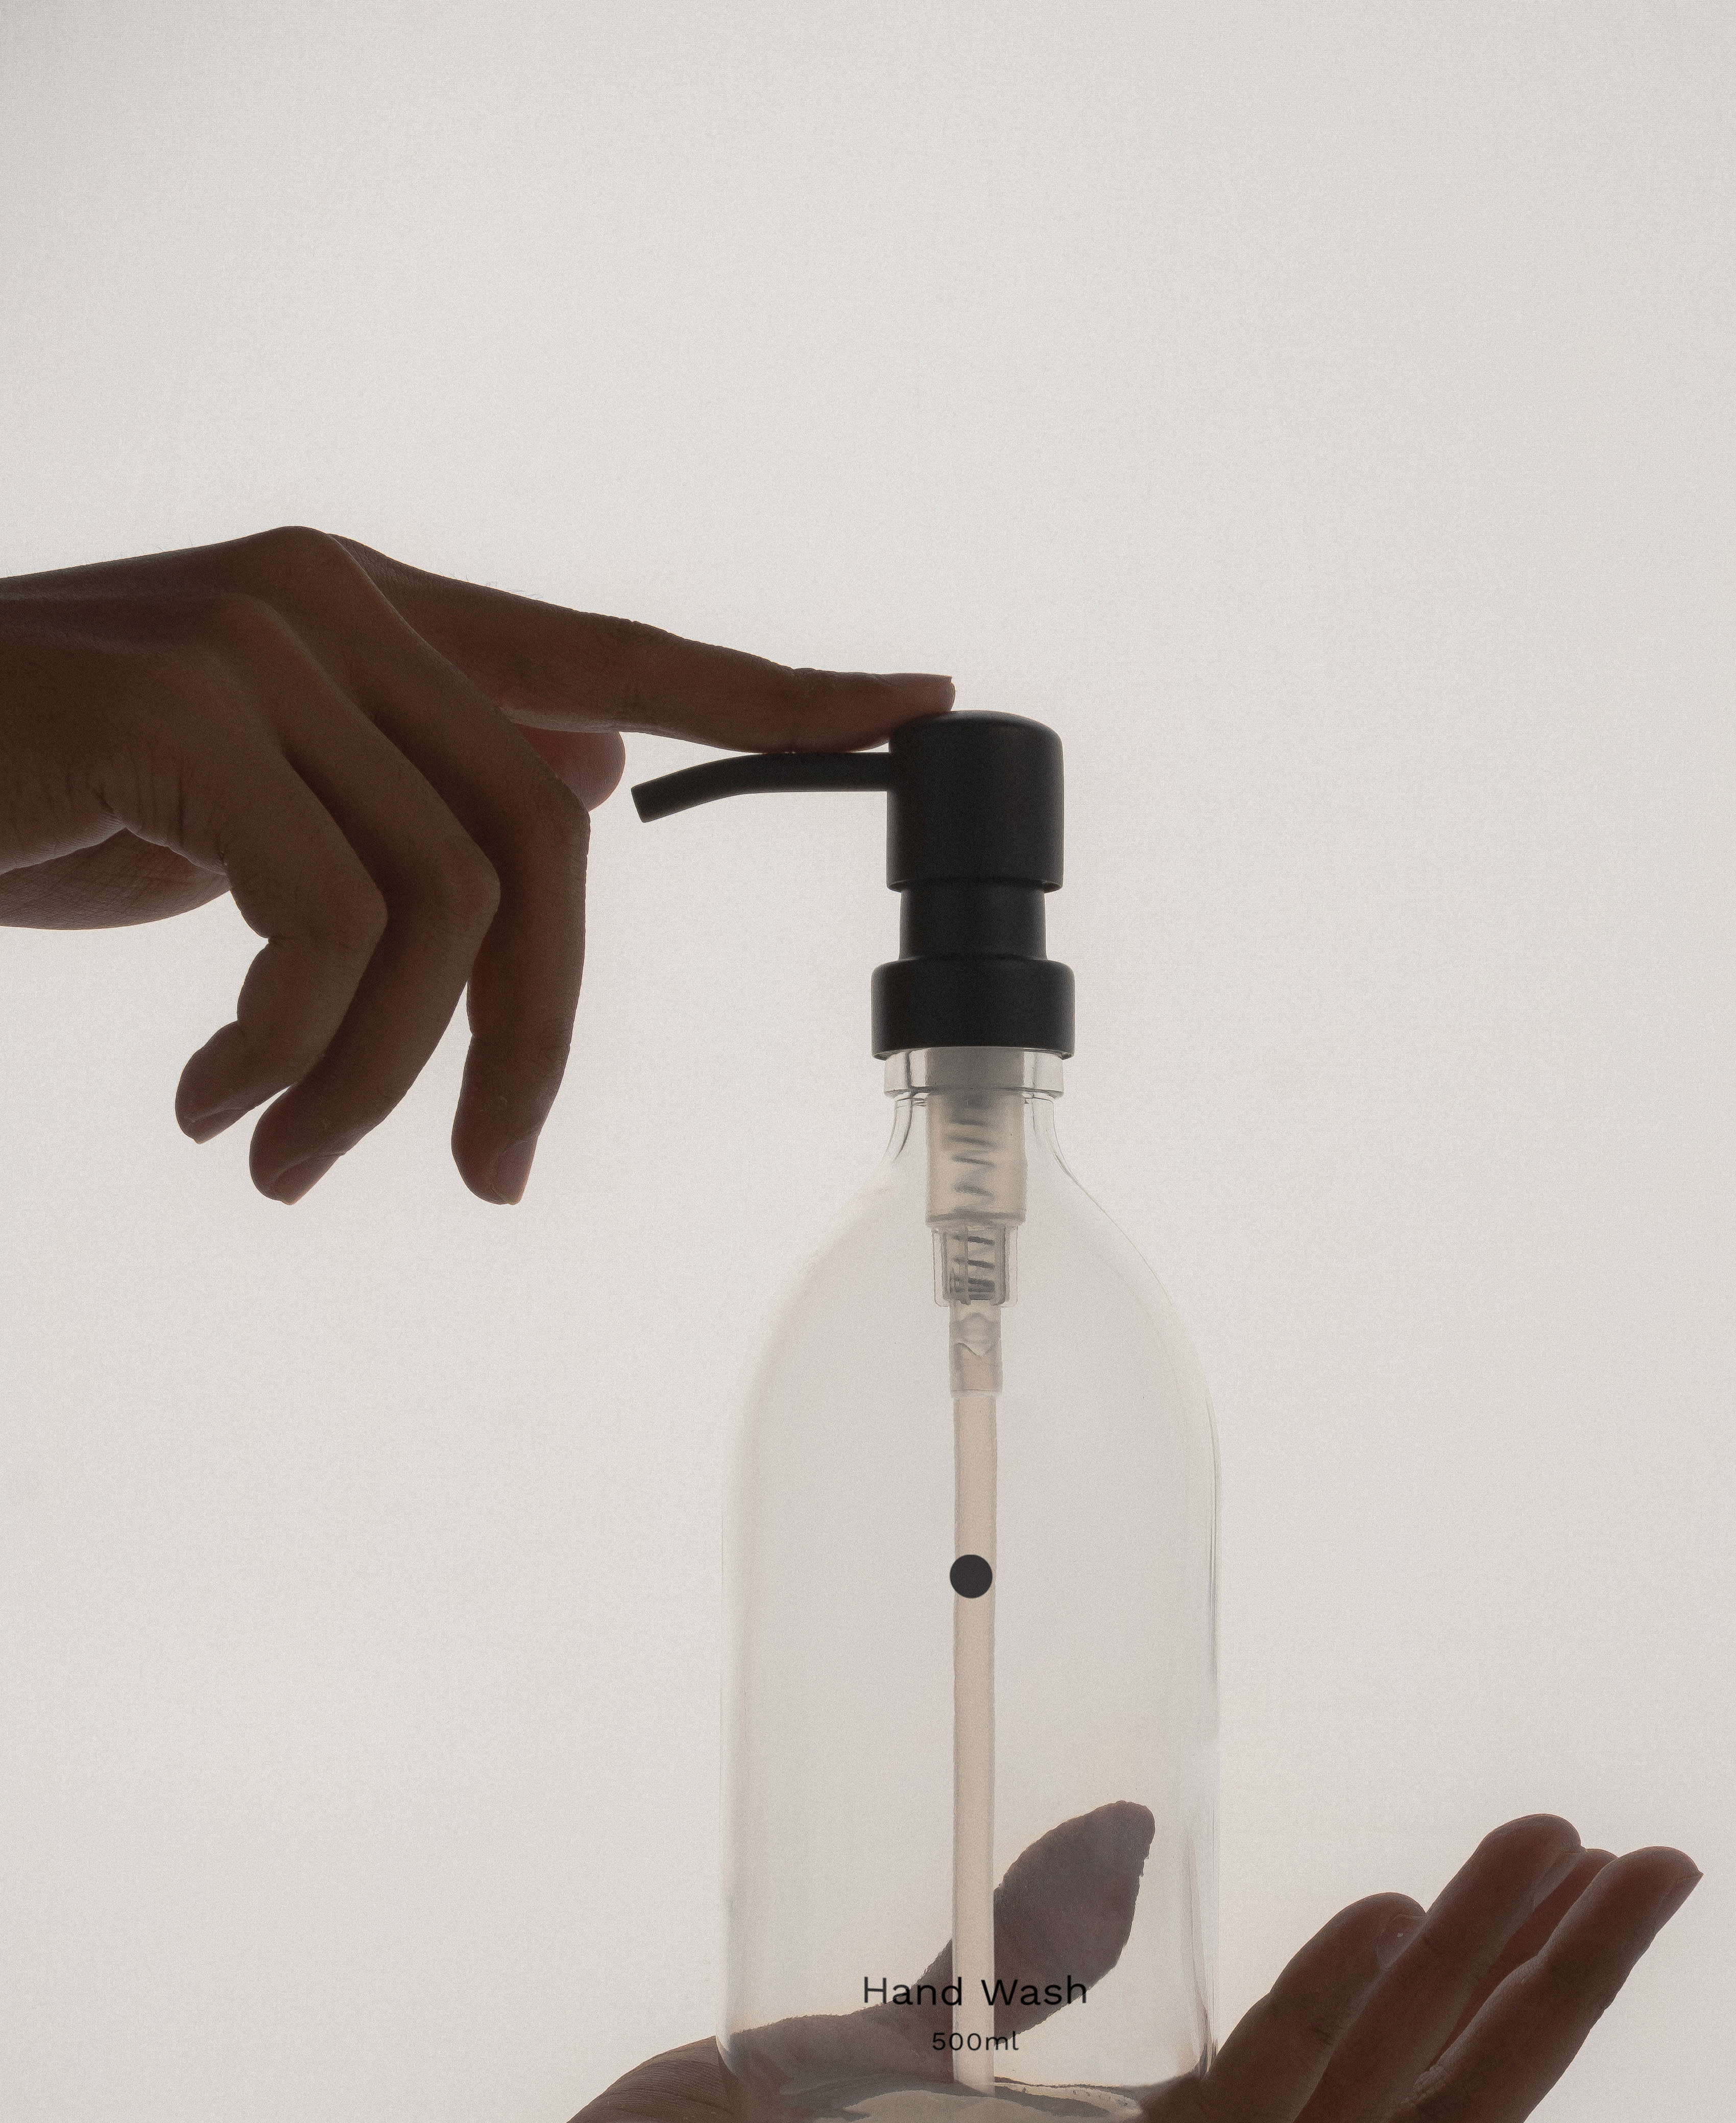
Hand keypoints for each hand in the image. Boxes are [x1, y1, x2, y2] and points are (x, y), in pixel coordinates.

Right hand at [0, 528, 951, 1201]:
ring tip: (281, 1157)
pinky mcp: (189, 719)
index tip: (914, 701)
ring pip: (447, 906)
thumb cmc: (23, 792)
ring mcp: (263, 647)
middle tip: (479, 1174)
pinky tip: (208, 1110)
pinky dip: (292, 1055)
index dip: (770, 687)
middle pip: (546, 843)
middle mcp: (335, 602)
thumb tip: (583, 766)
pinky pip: (335, 932)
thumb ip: (405, 780)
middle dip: (533, 1035)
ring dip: (377, 1078)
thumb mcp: (240, 799)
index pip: (610, 654)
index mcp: (364, 612)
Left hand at [463, 1814, 1700, 2122]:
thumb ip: (1001, 2000)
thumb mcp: (900, 2061)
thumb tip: (1096, 1864)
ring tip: (1546, 1857)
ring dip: (1466, 1984)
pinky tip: (1382, 1919)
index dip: (1509, 2020)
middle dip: (1552, 2000)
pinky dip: (1312, 2025)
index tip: (1587, 1890)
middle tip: (1650, 1860)